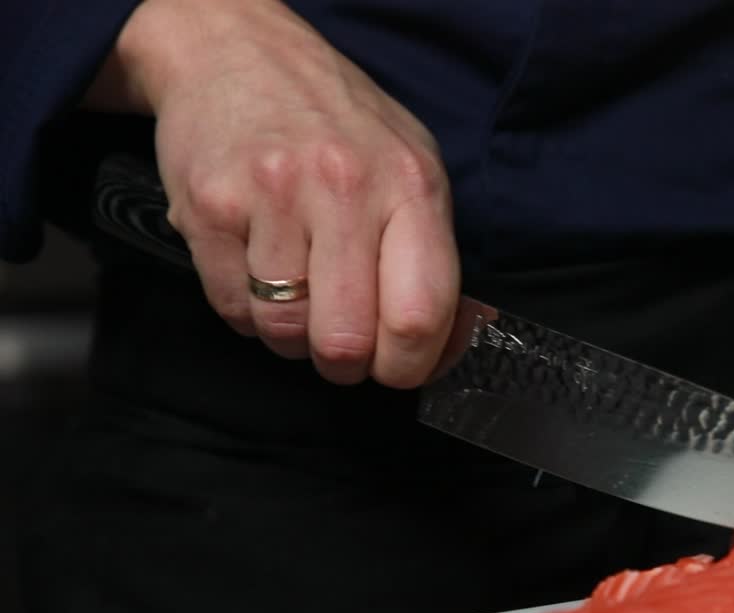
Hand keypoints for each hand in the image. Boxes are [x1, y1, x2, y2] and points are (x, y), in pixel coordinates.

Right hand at [86, 0, 458, 387]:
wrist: (238, 52)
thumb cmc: (337, 124)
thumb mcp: (411, 169)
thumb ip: (433, 257)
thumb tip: (452, 343)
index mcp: (410, 186)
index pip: (421, 317)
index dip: (411, 367)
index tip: (399, 367)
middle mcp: (344, 188)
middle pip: (347, 342)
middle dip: (346, 364)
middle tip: (342, 345)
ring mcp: (272, 196)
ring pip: (285, 332)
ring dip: (292, 335)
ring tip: (297, 290)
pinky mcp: (209, 208)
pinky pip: (232, 310)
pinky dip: (247, 311)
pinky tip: (257, 266)